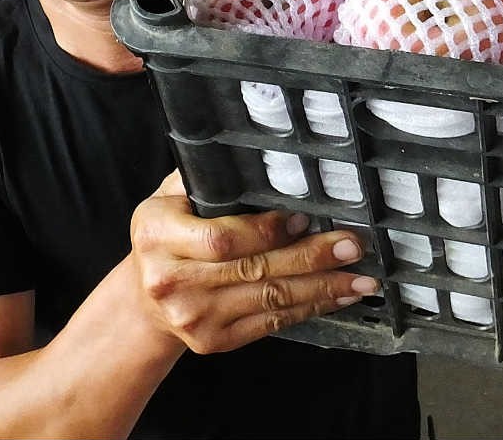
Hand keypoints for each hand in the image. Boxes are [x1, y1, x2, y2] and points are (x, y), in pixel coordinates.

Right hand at [129, 171, 378, 354]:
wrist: (144, 299)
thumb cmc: (166, 236)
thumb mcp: (169, 197)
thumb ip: (207, 178)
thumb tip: (267, 161)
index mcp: (157, 235)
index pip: (221, 239)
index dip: (268, 231)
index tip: (305, 219)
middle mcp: (171, 280)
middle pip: (253, 270)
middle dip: (310, 258)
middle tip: (350, 246)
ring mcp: (193, 316)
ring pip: (269, 300)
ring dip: (321, 288)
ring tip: (358, 278)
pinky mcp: (213, 341)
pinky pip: (270, 324)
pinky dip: (308, 309)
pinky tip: (335, 297)